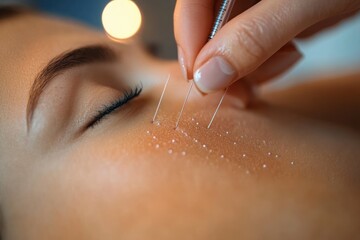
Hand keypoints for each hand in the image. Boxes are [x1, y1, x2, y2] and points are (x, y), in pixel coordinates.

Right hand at [174, 0, 359, 94]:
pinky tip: (287, 58)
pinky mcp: (274, 23)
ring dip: (249, 70)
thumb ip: (255, 36)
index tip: (200, 80)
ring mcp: (258, 8)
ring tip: (282, 64)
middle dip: (223, 66)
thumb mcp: (304, 2)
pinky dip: (267, 66)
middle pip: (209, 32)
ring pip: (231, 47)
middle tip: (238, 94)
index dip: (190, 42)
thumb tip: (208, 76)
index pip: (192, 5)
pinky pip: (255, 52)